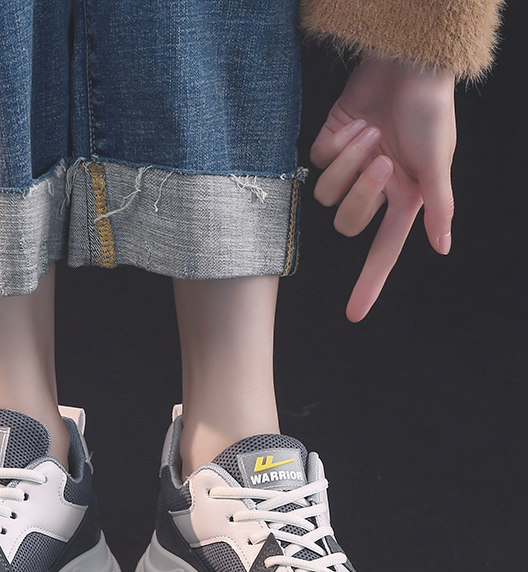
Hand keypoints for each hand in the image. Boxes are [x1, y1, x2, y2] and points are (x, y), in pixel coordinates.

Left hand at [310, 57, 456, 320]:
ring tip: (371, 134)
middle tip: (383, 158)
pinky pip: (318, 163)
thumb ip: (438, 206)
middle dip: (361, 192)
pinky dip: (337, 143)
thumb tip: (443, 246)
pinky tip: (356, 124)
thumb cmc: (430, 113)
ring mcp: (348, 170)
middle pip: (346, 224)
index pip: (382, 252)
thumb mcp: (438, 163)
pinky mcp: (329, 146)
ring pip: (326, 195)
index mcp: (402, 199)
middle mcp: (373, 190)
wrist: (406, 66)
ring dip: (349, 162)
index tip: (354, 314)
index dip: (368, 283)